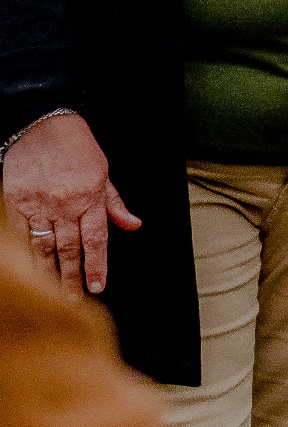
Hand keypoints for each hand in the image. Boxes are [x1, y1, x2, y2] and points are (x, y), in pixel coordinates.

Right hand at [2, 111, 140, 293]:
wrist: (43, 125)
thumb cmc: (77, 148)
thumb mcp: (104, 174)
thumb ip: (115, 204)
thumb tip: (133, 225)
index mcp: (90, 199)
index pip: (96, 241)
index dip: (97, 266)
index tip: (97, 287)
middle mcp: (65, 205)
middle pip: (69, 249)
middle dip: (71, 278)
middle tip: (71, 300)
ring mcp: (39, 204)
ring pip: (43, 246)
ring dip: (48, 271)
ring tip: (51, 292)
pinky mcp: (16, 201)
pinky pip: (20, 233)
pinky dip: (25, 251)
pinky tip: (29, 266)